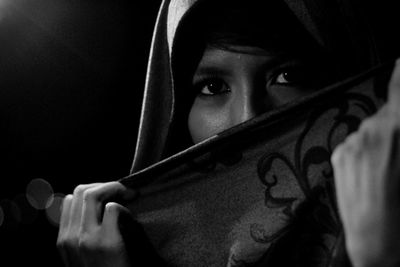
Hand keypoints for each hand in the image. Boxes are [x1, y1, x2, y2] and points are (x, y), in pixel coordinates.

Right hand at [57, 181, 160, 266]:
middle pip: (81, 190)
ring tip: (130, 195)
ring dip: (116, 189)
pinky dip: (125, 207)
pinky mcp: (106, 242)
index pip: (71, 199)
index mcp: (63, 240)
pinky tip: (132, 217)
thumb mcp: (83, 255)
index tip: (109, 195)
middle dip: (106, 185)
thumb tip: (99, 207)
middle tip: (124, 191)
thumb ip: (82, 233)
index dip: (92, 190)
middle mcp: (70, 237)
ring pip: (94, 193)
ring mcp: (86, 239)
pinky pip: (113, 209)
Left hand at [331, 60, 399, 266]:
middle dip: (398, 123)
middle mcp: (368, 132)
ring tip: (392, 167)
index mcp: (394, 130)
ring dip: (384, 138)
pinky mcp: (338, 155)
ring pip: (372, 128)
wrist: (375, 240)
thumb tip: (399, 120)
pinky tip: (376, 171)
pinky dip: (368, 148)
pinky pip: (358, 142)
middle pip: (389, 114)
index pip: (399, 90)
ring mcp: (350, 143)